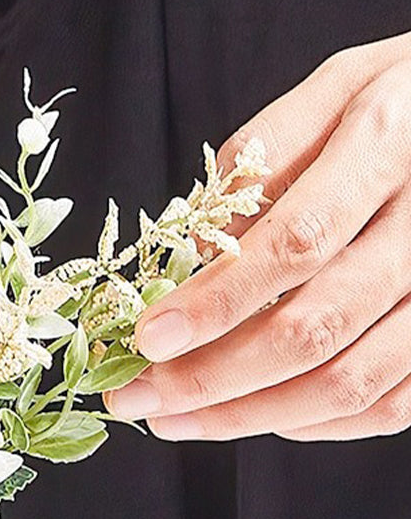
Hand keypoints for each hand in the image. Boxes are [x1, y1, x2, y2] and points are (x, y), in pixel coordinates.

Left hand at [110, 32, 410, 441]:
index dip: (215, 302)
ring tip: (173, 420)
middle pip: (313, 329)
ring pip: (347, 382)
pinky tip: (254, 416)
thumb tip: (194, 257)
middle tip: (135, 399)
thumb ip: (259, 163)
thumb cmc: (402, 106)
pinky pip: (388, 406)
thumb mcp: (334, 93)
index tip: (147, 339)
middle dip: (209, 378)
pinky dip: (311, 424)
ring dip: (246, 416)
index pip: (295, 244)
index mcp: (386, 145)